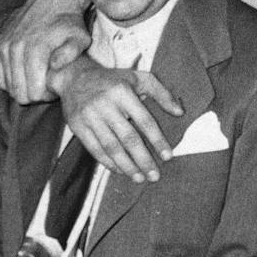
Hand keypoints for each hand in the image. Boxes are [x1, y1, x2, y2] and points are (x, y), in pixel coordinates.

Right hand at [0, 0, 91, 103]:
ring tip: (39, 78)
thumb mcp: (80, 37)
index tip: (56, 88)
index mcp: (35, 50)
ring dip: (23, 87)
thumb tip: (54, 65)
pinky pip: (0, 77)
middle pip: (19, 93)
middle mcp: (15, 49)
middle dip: (34, 94)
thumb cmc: (70, 23)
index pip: (33, 92)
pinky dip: (12, 80)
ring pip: (8, 86)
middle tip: (48, 86)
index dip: (46, 96)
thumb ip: (71, 52)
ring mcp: (4, 47)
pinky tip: (27, 75)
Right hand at [49, 58, 182, 182]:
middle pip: (127, 138)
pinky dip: (108, 162)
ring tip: (139, 178)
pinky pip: (94, 149)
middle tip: (154, 176)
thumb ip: (162, 93)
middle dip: (143, 159)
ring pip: (110, 147)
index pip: (144, 120)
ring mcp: (89, 117)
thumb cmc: (114, 80)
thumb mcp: (139, 78)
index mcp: (123, 92)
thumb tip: (180, 112)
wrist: (76, 77)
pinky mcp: (77, 127)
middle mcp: (105, 105)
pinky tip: (120, 170)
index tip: (168, 156)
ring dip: (126, 165)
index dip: (157, 139)